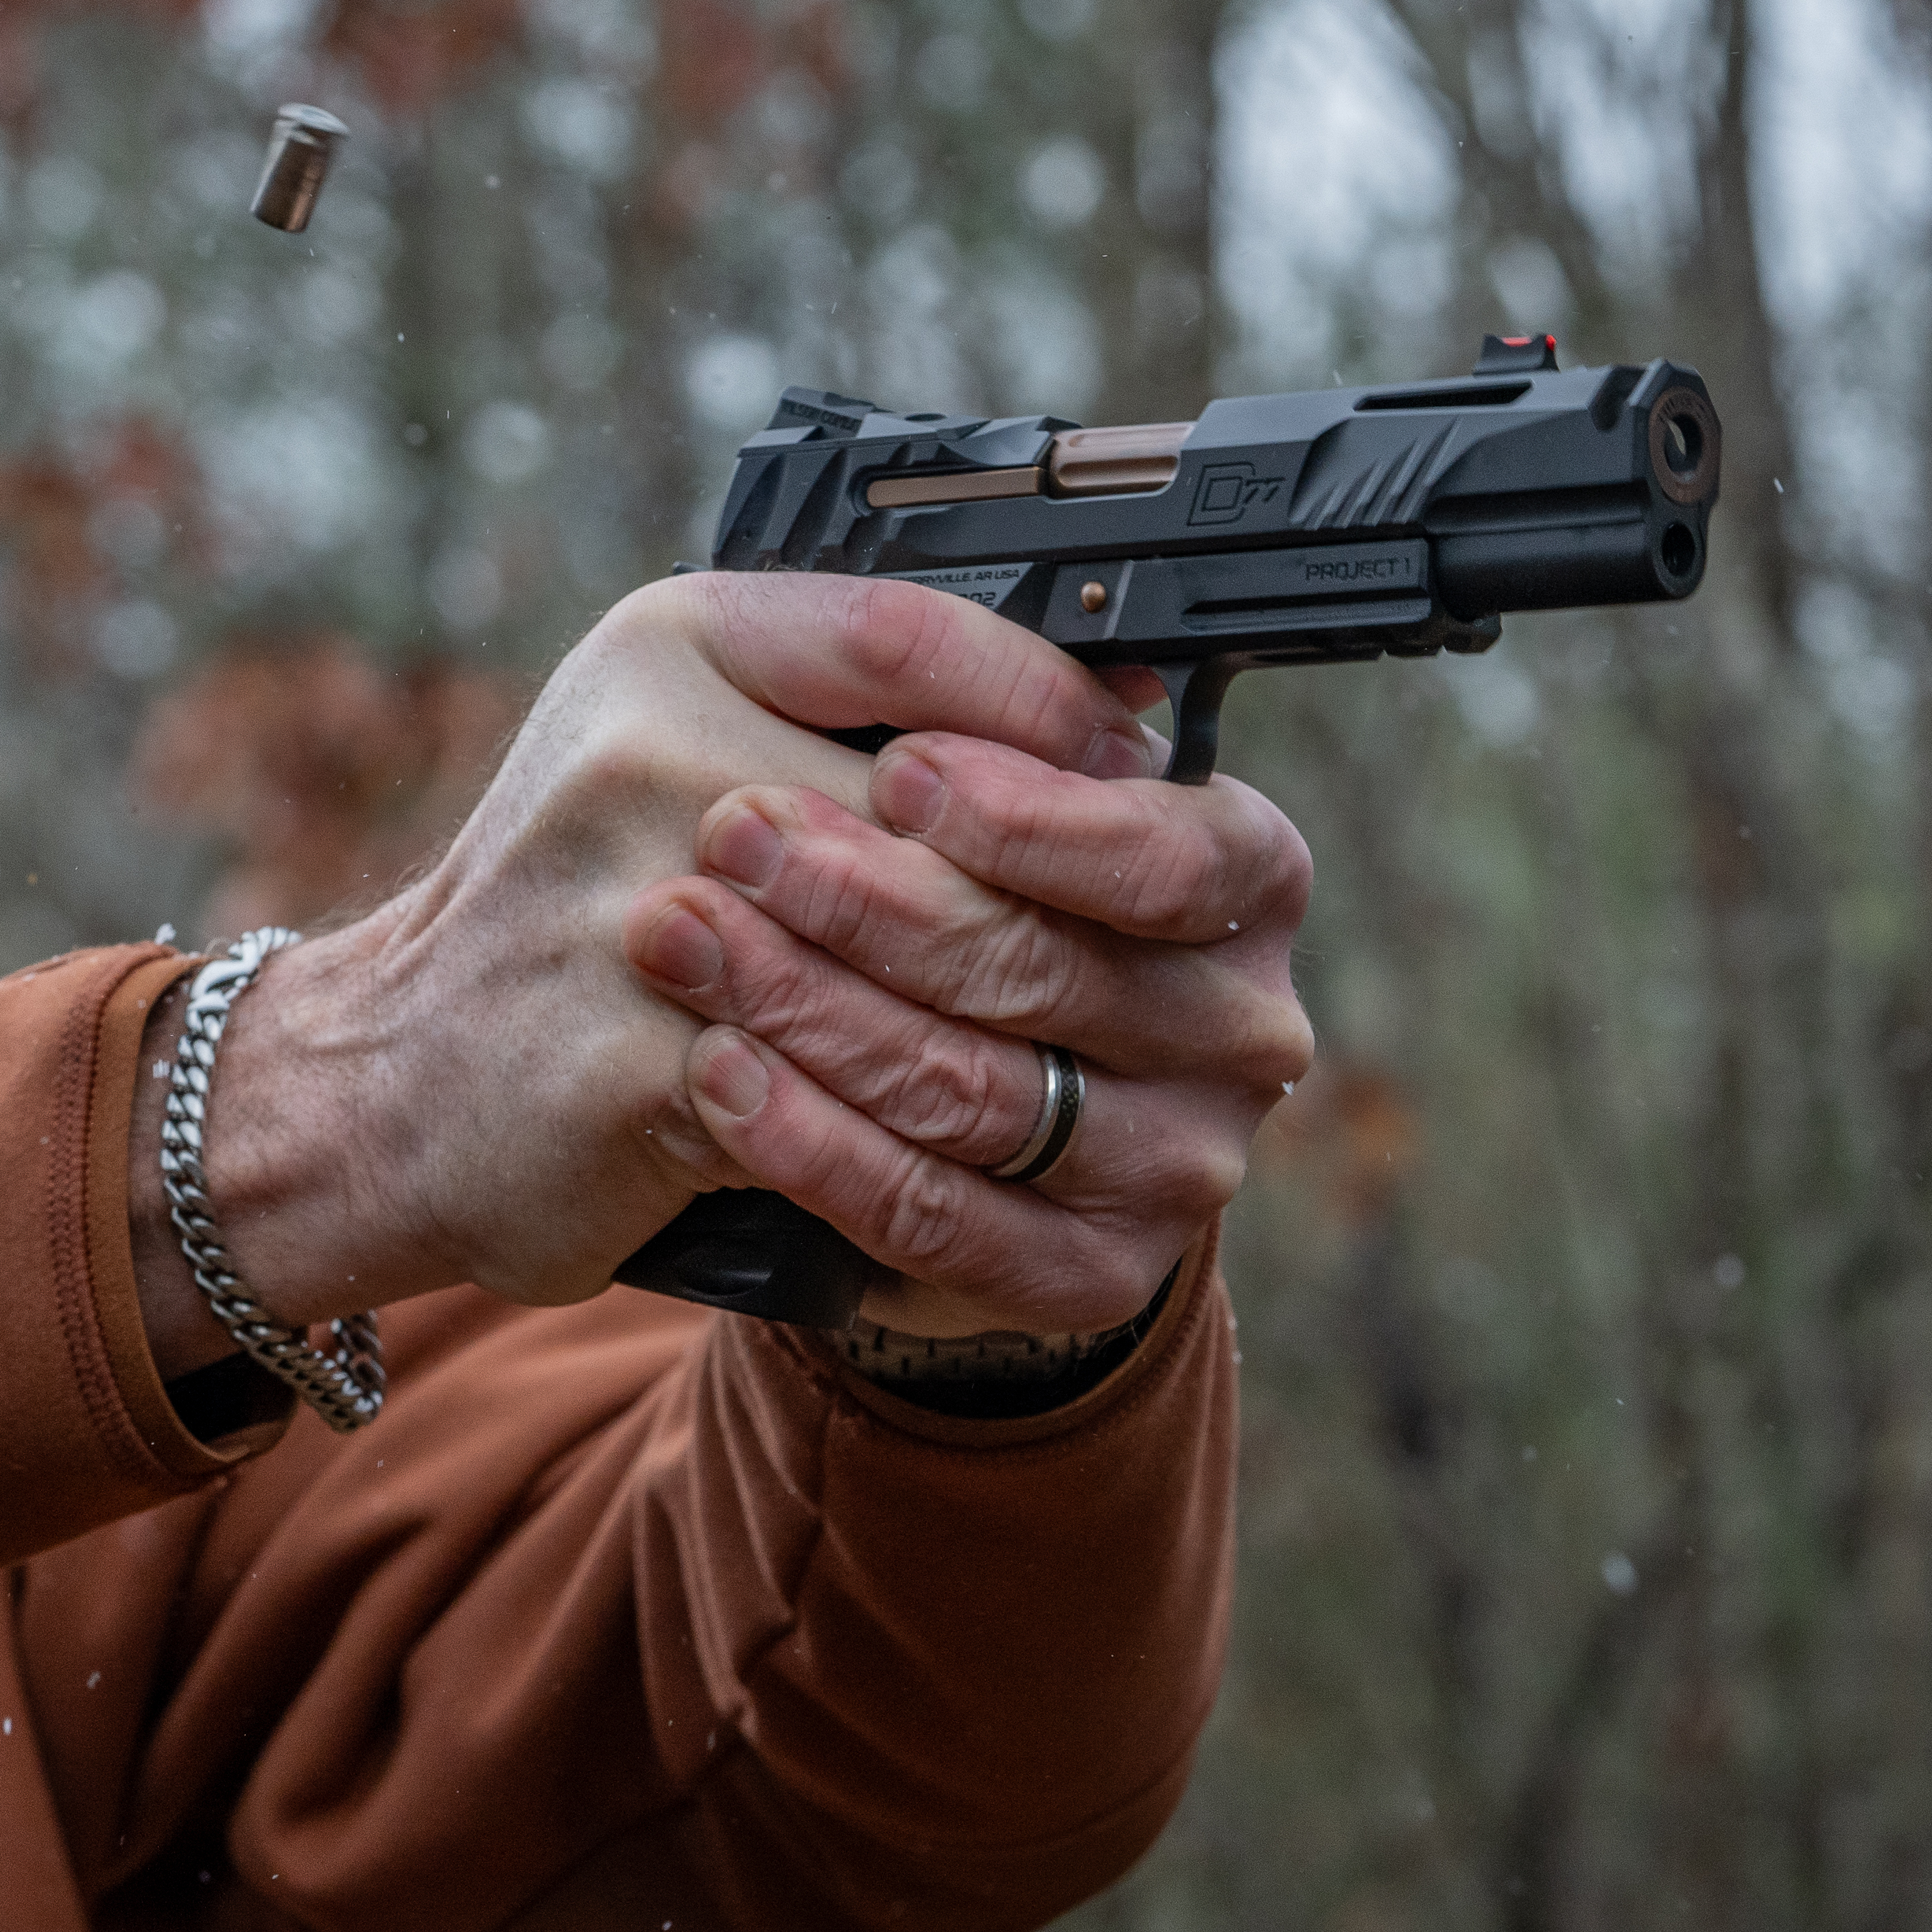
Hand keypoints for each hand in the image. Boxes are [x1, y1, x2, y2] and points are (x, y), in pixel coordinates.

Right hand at [134, 570, 1193, 1358]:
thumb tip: (1134, 702)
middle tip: (1140, 969)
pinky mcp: (634, 1060)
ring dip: (1014, 1037)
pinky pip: (853, 1100)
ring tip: (1073, 1075)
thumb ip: (876, 699)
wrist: (388, 1080)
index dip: (1054, 709)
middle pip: (955, 824)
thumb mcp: (692, 736)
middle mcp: (646, 747)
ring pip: (927, 975)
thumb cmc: (581, 906)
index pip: (917, 636)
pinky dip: (923, 1137)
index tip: (1139, 766)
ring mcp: (634, 904)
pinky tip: (974, 1154)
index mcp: (676, 639)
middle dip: (1059, 911)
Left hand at [618, 732, 1312, 1338]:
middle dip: (871, 898)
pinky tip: (716, 1074)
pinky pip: (938, 1219)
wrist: (925, 1075)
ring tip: (684, 939)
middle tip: (730, 835)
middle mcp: (1238, 1028)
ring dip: (813, 1010)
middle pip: (1047, 968)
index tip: (897, 766)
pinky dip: (814, 1145)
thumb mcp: (962, 760)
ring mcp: (1177, 1166)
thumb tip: (1021, 656)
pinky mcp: (1090, 1275)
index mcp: (1247, 875)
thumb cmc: (942, 878)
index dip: (1026, 814)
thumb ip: (976, 694)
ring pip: (979, 1093)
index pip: (1167, 849)